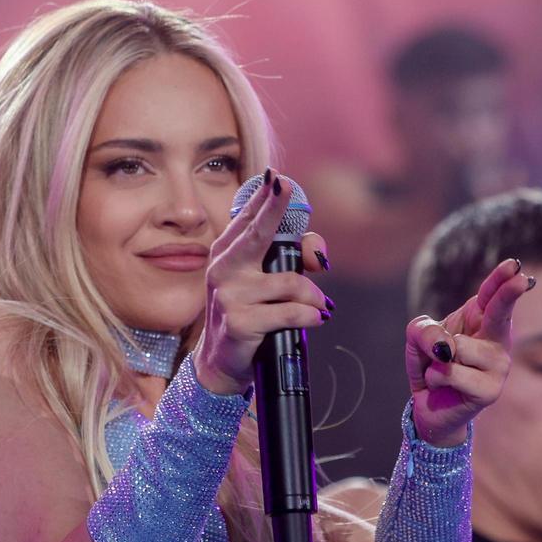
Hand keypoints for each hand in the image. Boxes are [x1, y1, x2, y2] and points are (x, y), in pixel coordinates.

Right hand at [193, 171, 330, 394]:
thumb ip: (292, 262)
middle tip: (286, 187)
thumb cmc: (249, 314)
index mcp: (227, 254)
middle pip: (257, 233)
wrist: (221, 362)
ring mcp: (229, 295)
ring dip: (314, 297)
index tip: (278, 178)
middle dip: (274, 207)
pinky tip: (314, 320)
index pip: (248, 219)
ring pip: (291, 282)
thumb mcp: (266, 284)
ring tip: (318, 307)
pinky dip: (310, 316)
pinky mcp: (240, 321)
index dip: (265, 197)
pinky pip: (291, 312)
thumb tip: (319, 255)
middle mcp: (224, 269)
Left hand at [404, 258, 533, 445]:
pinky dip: (435, 377)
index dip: (502, 280)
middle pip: (499, 312)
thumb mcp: (418, 340)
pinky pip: (450, 372)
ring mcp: (498, 366)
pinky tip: (443, 386)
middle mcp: (496, 340)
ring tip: (443, 370)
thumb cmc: (430, 365)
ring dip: (437, 359)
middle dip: (507, 294)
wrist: (429, 406)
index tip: (515, 266)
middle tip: (520, 279)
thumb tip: (446, 347)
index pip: (491, 295)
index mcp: (480, 320)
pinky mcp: (490, 391)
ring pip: (457, 347)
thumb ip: (424, 331)